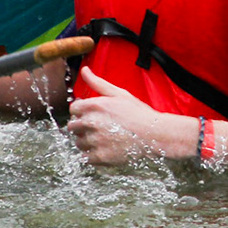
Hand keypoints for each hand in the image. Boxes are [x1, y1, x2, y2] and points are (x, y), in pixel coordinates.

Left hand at [66, 67, 184, 164]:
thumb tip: (84, 70)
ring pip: (78, 143)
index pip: (73, 110)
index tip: (91, 115)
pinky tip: (104, 149)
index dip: (81, 112)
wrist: (155, 135)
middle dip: (82, 127)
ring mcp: (94, 141)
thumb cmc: (139, 113)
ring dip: (86, 141)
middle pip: (72, 126)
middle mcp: (90, 123)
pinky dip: (92, 155)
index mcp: (94, 106)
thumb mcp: (119, 94)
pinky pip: (85, 157)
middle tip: (97, 128)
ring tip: (103, 139)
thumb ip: (98, 83)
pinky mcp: (99, 157)